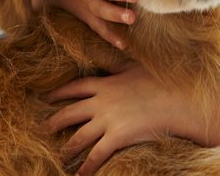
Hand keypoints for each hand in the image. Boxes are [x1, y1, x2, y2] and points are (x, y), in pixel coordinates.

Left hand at [43, 62, 195, 175]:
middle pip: (69, 113)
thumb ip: (118, 66)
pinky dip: (86, 167)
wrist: (177, 99)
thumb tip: (110, 55)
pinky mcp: (117, 137)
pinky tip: (79, 175)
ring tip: (59, 155)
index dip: (58, 93)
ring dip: (67, 148)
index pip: (75, 87)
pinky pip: (96, 155)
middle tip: (42, 129)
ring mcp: (108, 120)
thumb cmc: (161, 81)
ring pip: (78, 137)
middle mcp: (101, 102)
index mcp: (105, 84)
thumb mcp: (135, 67)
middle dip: (54, 122)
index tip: (45, 98)